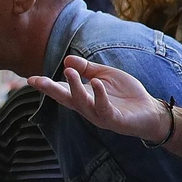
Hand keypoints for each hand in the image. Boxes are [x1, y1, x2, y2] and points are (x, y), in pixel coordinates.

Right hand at [27, 55, 169, 141]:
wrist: (150, 111)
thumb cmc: (126, 95)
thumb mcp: (105, 75)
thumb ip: (87, 69)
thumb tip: (67, 61)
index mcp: (84, 96)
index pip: (62, 90)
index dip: (46, 86)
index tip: (30, 79)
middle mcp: (87, 107)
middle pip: (65, 99)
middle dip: (51, 90)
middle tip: (37, 81)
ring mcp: (99, 115)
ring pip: (81, 103)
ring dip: (74, 88)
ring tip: (68, 72)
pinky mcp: (114, 119)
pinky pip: (103, 108)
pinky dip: (99, 95)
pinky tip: (96, 83)